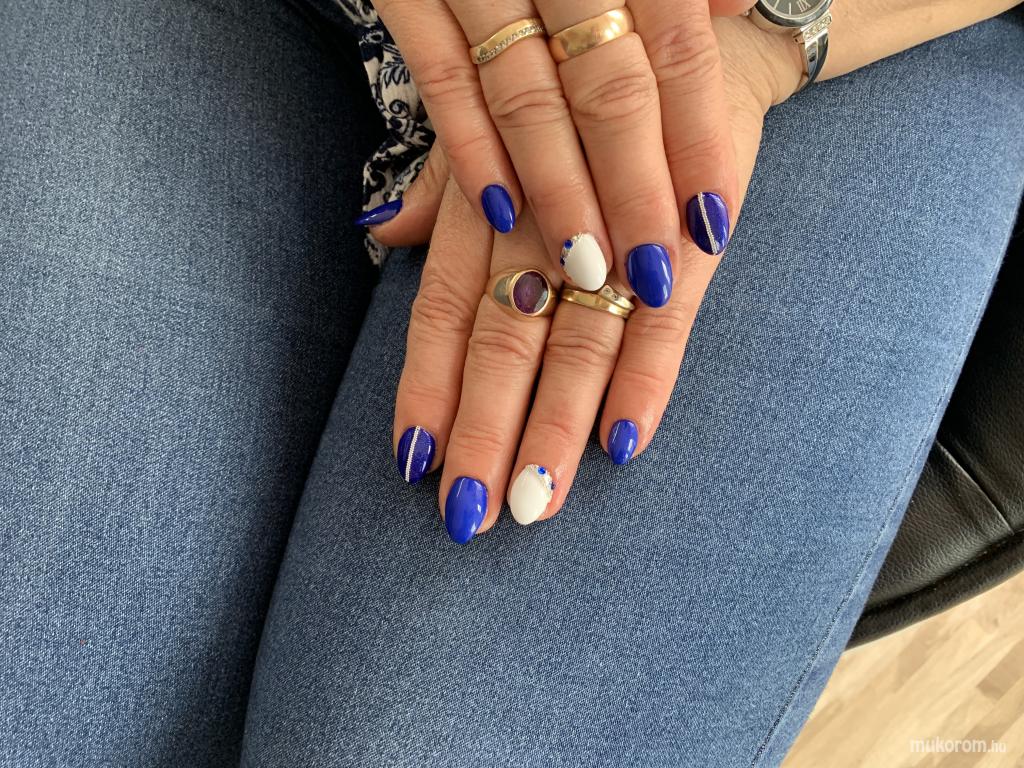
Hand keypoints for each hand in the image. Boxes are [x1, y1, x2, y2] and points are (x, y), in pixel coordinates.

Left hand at [390, 17, 800, 540]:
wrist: (690, 52)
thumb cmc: (574, 104)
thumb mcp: (493, 128)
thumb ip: (439, 190)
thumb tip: (380, 232)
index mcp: (485, 205)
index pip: (442, 311)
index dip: (425, 389)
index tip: (410, 462)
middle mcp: (540, 225)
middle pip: (503, 342)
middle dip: (483, 431)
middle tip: (466, 515)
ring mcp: (618, 237)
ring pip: (577, 344)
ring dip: (555, 429)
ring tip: (534, 502)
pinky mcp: (686, 243)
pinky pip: (666, 322)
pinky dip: (646, 381)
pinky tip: (625, 443)